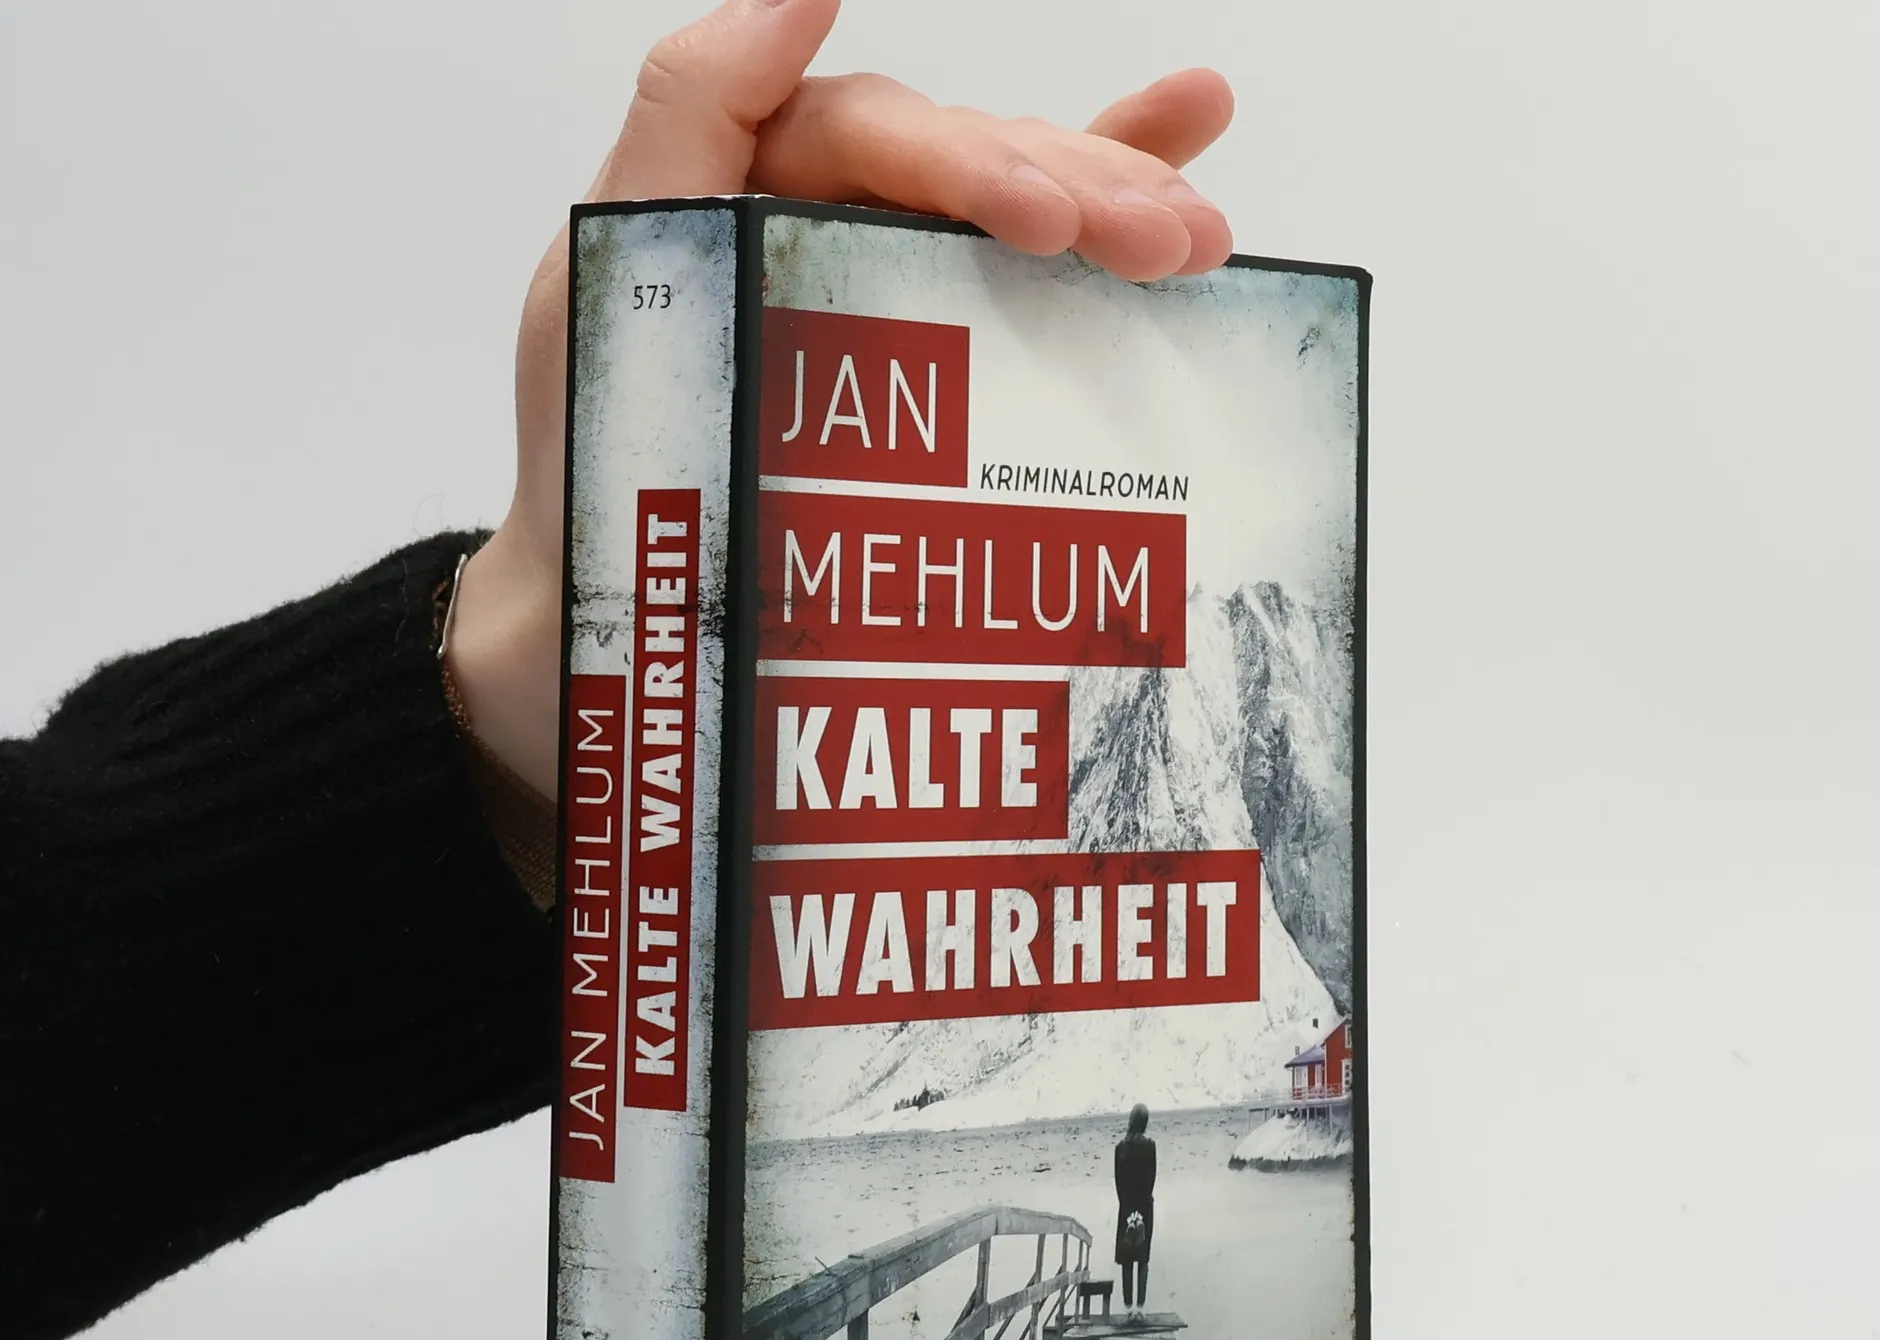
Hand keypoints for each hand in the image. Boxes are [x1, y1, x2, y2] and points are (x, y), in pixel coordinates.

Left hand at [447, 0, 1234, 797]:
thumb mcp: (611, 279)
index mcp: (762, 180)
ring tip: (1200, 233)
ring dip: (1122, 196)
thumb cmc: (604, 454)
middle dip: (1080, 191)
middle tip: (1170, 245)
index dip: (976, 165)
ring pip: (1021, 209)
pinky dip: (1106, 186)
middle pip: (975, 165)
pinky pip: (1029, 256)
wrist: (627, 605)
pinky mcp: (938, 345)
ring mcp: (896, 274)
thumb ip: (688, 120)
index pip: (883, 139)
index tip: (1051, 225)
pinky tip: (1197, 133)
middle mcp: (838, 212)